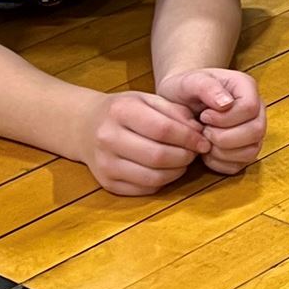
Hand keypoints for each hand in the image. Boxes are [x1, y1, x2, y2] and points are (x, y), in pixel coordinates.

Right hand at [82, 89, 206, 195]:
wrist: (85, 126)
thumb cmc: (123, 110)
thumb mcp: (147, 100)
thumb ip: (175, 112)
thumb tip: (199, 131)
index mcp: (120, 111)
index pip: (163, 129)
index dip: (189, 138)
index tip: (203, 141)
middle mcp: (108, 138)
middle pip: (158, 156)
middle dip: (185, 157)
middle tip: (195, 153)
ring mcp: (105, 163)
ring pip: (153, 177)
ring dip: (177, 171)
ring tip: (183, 161)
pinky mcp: (107, 183)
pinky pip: (144, 189)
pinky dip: (162, 181)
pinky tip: (166, 170)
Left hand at [160, 65, 266, 174]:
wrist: (179, 103)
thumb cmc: (185, 90)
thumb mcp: (190, 82)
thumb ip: (207, 87)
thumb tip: (226, 104)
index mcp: (247, 88)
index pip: (250, 108)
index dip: (225, 118)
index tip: (204, 116)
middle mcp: (256, 111)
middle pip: (256, 131)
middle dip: (224, 137)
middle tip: (204, 130)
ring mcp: (253, 133)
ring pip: (251, 152)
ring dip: (222, 152)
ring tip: (204, 140)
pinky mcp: (245, 151)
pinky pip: (239, 165)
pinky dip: (219, 163)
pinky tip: (206, 151)